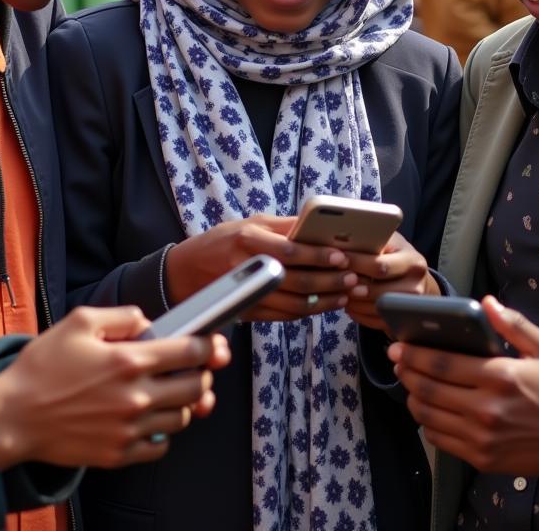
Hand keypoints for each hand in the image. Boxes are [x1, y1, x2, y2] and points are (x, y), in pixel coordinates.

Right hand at [0, 305, 229, 470]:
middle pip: (196, 386)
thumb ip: (123, 316)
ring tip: (171, 392)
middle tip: (194, 368)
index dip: (208, 345)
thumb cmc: (43, 367)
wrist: (11, 417)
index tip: (211, 343)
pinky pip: (160, 445)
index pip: (191, 351)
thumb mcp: (80, 321)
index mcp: (129, 360)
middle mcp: (135, 396)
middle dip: (201, 374)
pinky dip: (163, 432)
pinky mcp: (117, 454)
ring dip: (184, 403)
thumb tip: (148, 323)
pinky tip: (151, 419)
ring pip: (182, 417)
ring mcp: (128, 429)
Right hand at [165, 215, 358, 320]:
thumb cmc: (222, 240)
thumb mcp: (250, 223)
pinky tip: (327, 304)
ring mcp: (249, 295)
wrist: (184, 273)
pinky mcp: (250, 312)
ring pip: (294, 304)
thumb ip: (284, 227)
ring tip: (348, 294)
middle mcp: (248, 268)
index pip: (289, 250)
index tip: (342, 256)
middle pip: (296, 281)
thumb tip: (318, 226)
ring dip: (325, 301)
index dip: (318, 256)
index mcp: (248, 240)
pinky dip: (309, 311)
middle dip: (330, 281)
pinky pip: (286, 315)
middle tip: (354, 279)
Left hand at [344, 231, 438, 329]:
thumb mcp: (389, 243)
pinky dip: (360, 315)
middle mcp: (416, 284)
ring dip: (355, 302)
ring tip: (338, 293)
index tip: (337, 260)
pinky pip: (378, 322)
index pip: (380, 265)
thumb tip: (342, 244)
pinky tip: (349, 306)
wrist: (415, 278)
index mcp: (412, 261)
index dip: (356, 263)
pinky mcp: (403, 320)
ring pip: (377, 308)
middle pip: (379, 290)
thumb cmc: (395, 255)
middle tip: (334, 280)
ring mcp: (411, 306)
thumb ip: (373, 242)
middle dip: (354, 286)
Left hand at [388, 295, 538, 475]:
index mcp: (500, 376)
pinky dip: (428, 423)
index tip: (398, 345)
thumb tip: (486, 302)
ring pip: (429, 416)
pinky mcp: (483, 458)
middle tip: (396, 360)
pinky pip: (441, 440)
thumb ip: (513, 324)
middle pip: (429, 389)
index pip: (442, 364)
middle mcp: (487, 409)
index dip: (414, 354)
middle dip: (406, 371)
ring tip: (409, 381)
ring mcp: (483, 438)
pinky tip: (429, 409)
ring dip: (413, 396)